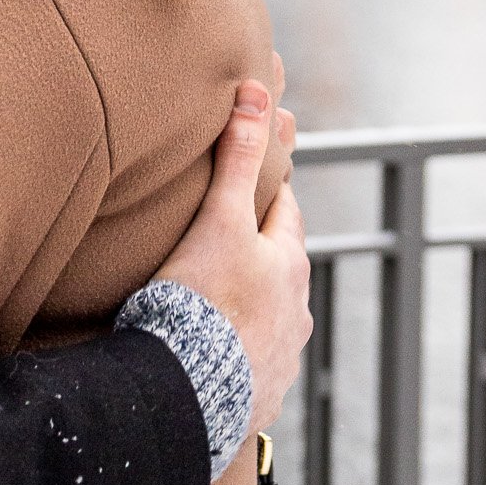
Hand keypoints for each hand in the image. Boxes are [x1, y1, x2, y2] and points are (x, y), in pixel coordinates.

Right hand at [154, 74, 310, 440]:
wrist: (189, 388)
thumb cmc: (202, 301)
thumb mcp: (218, 218)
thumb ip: (237, 157)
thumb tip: (258, 91)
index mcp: (288, 265)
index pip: (283, 215)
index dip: (268, 193)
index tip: (256, 181)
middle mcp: (296, 310)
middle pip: (283, 268)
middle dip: (264, 252)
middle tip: (237, 238)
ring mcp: (282, 355)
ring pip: (274, 320)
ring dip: (256, 309)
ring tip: (224, 306)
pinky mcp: (262, 393)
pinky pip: (255, 368)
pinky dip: (241, 357)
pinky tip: (218, 359)